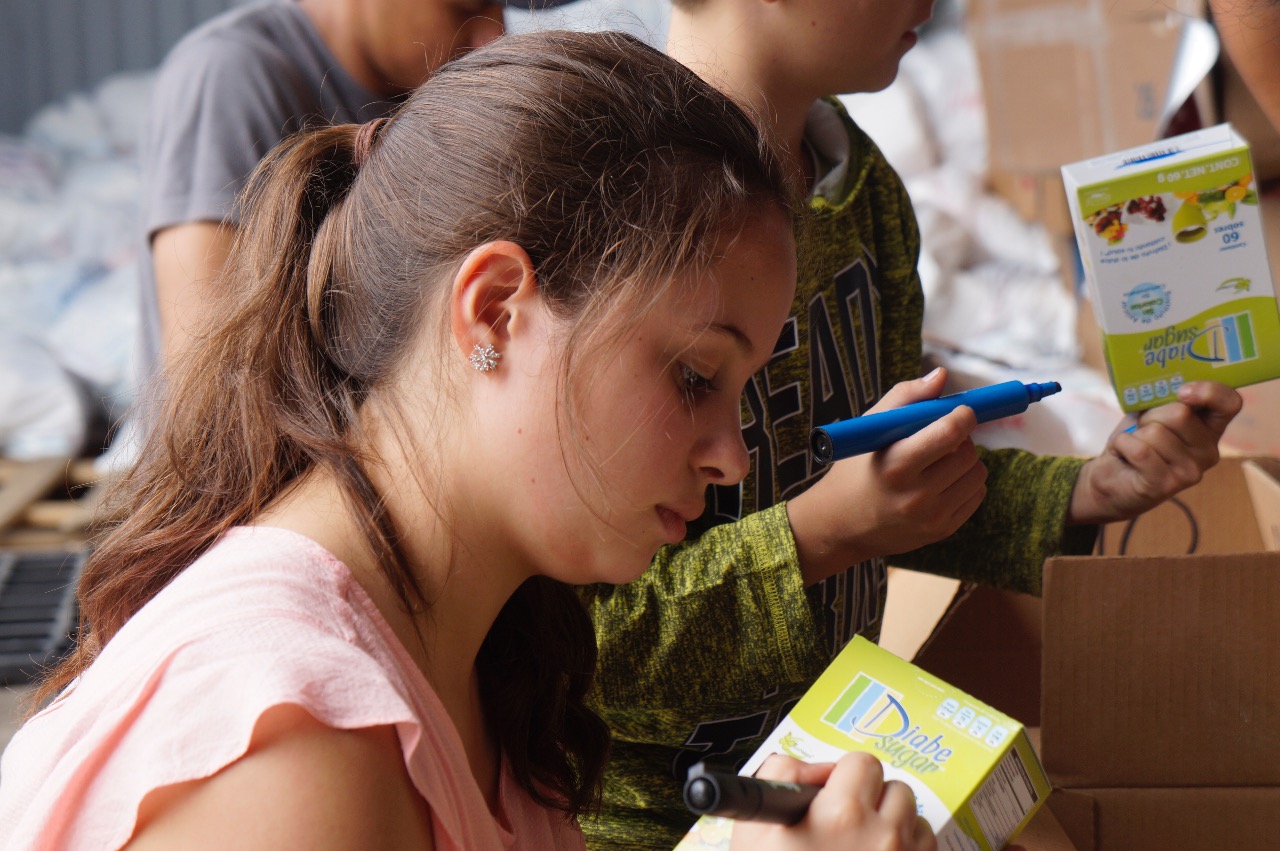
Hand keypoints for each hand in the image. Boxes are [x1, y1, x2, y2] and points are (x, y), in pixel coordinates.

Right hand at [730, 752, 936, 850]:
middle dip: (873, 799)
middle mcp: (882, 838)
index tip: (833, 791)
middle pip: (897, 789)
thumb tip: (815, 770)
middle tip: (848, 821)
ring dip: (895, 826)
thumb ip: (781, 775)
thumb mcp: (755, 829)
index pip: (863, 763)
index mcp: (841, 816)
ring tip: (865, 846)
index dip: (845, 774)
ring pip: (917, 821)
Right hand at [787, 368, 987, 584]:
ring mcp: (931, 517)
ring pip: (978, 473)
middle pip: (967, 453)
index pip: (948, 435)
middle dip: (961, 439)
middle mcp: (915, 496)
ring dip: (966, 460)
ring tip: (940, 460)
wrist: (841, 524)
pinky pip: (977, 494)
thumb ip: (906, 397)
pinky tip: (941, 481)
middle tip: (941, 437)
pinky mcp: (943, 530)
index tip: (963, 411)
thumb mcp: (870, 429)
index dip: (963, 416)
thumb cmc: (857, 468)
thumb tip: (941, 375)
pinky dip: (966, 482)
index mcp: (895, 465)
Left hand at [1067, 380, 1241, 524]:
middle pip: (1180, 413)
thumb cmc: (1135, 440)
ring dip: (1134, 435)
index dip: (1209, 391)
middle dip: (1150, 416)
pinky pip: (1140, 450)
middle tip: (1142, 430)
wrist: (1110, 478)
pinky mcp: (1167, 485)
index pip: (1230, 402)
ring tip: (1134, 447)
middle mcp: (1208, 451)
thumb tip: (1173, 386)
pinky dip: (1122, 445)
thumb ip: (1167, 399)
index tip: (1182, 392)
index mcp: (1210, 428)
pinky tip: (1123, 456)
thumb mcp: (1151, 413)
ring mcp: (1191, 471)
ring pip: (1156, 432)